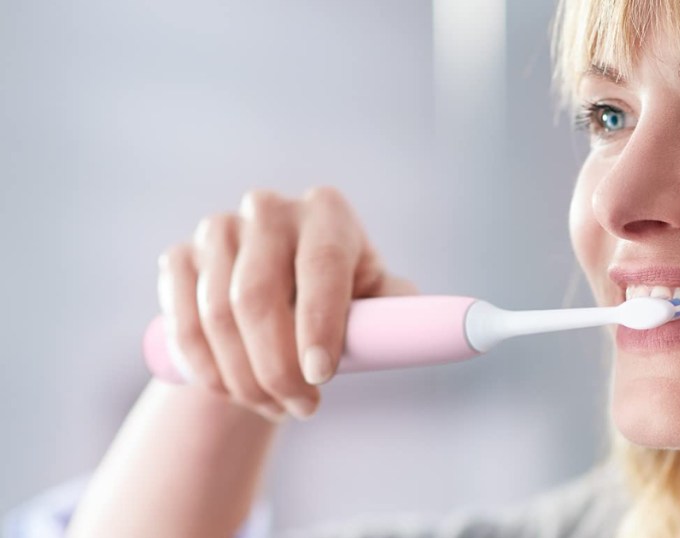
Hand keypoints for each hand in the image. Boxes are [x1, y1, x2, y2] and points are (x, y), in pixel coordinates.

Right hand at [156, 187, 416, 421]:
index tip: (321, 376)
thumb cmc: (340, 300)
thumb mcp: (375, 300)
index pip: (319, 265)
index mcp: (327, 212)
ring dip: (244, 378)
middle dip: (278, 368)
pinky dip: (206, 370)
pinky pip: (182, 325)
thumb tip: (414, 327)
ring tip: (275, 407)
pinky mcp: (179, 256)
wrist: (277, 300)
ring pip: (217, 317)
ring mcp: (218, 229)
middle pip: (256, 296)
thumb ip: (395, 309)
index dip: (319, 324)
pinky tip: (232, 392)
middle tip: (302, 409)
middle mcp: (268, 208)